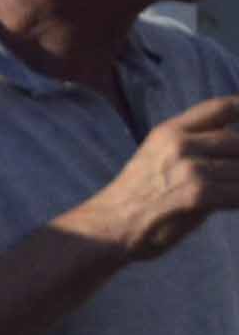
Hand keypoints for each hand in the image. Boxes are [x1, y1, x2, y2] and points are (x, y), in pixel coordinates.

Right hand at [66, 96, 238, 260]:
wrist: (108, 226)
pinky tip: (235, 203)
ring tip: (233, 190)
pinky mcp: (196, 194)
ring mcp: (189, 168)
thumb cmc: (137, 197)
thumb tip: (233, 144)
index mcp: (169, 131)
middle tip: (236, 172)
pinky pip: (238, 194)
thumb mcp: (157, 157)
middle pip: (238, 140)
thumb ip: (193, 147)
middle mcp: (179, 143)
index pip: (221, 108)